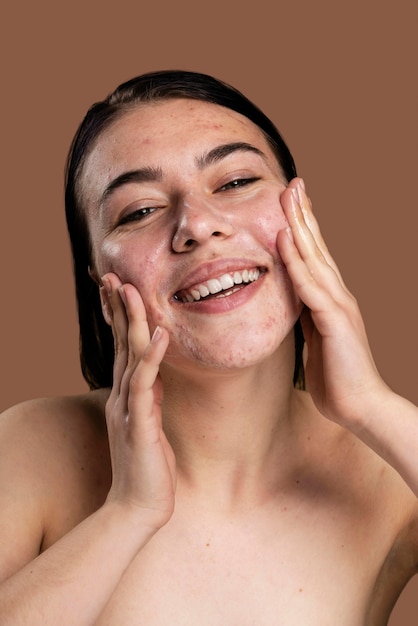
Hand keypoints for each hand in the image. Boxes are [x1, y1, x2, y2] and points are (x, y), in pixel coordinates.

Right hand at [100, 273, 175, 528]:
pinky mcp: (139, 423)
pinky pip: (146, 384)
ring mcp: (128, 409)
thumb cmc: (148, 468)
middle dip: (117, 309)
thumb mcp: (149, 424)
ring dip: (132, 322)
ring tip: (131, 290)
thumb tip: (155, 375)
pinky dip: (153, 357)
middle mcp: (122, 397)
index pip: (122, 348)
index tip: (119, 289)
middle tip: (113, 277)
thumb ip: (149, 397)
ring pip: (129, 356)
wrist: (138, 508)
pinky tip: (162, 334)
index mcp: (126, 396)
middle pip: (120, 344)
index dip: (121, 318)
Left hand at [277, 178, 386, 425]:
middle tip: (293, 183)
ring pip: (315, 258)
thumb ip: (309, 320)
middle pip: (317, 247)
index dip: (303, 229)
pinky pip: (310, 286)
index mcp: (331, 300)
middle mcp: (337, 296)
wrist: (361, 406)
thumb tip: (295, 307)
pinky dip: (296, 261)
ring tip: (289, 196)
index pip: (315, 257)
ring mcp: (338, 305)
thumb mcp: (317, 342)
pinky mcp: (335, 321)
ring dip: (300, 226)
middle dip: (303, 214)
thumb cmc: (337, 378)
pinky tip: (285, 240)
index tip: (291, 203)